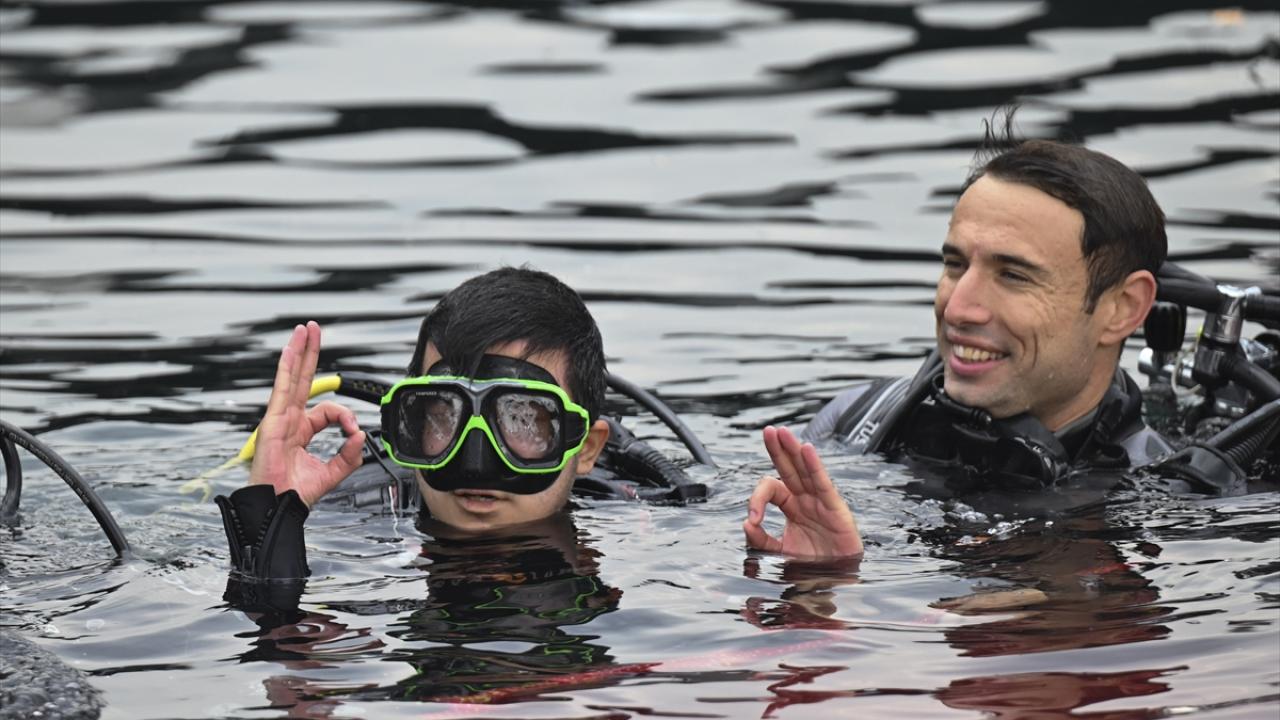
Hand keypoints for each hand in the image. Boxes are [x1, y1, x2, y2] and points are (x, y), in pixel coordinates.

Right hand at [248, 321, 363, 505]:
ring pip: (291, 378)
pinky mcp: (273, 422)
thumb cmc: (295, 493)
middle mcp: (290, 421)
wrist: (278, 507)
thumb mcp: (332, 472)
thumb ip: (349, 454)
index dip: (345, 416)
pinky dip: (286, 369)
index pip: (328, 410)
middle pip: (302, 380)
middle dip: (309, 354)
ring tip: (304, 330)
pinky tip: (291, 351)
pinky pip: (282, 389)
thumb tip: (361, 435)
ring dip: (299, 352)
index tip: (353, 431)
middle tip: (313, 330)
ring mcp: (280, 419)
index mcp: (302, 431)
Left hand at [743, 426, 862, 557]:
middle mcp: (805, 498)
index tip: (753, 520)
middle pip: (789, 468)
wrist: (834, 578)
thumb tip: (746, 524)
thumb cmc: (811, 561)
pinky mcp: (835, 508)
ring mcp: (820, 501)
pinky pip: (823, 483)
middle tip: (768, 431)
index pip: (771, 489)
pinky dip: (814, 466)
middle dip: (778, 449)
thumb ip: (761, 540)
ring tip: (782, 432)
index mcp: (791, 505)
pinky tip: (806, 449)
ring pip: (805, 469)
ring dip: (793, 449)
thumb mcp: (778, 552)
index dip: (757, 500)